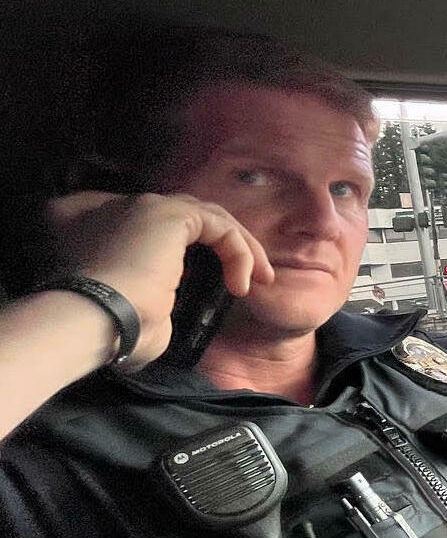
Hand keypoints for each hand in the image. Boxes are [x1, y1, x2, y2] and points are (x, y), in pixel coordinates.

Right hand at [44, 192, 273, 368]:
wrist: (95, 317)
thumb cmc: (110, 329)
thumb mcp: (133, 315)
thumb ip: (149, 303)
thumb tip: (159, 317)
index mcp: (100, 232)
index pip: (152, 229)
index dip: (189, 249)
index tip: (212, 282)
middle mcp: (120, 210)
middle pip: (188, 218)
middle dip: (226, 245)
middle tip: (248, 278)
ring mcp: (144, 208)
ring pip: (208, 218)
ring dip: (240, 247)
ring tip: (260, 279)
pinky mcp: (169, 213)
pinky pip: (219, 227)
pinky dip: (239, 252)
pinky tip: (242, 283)